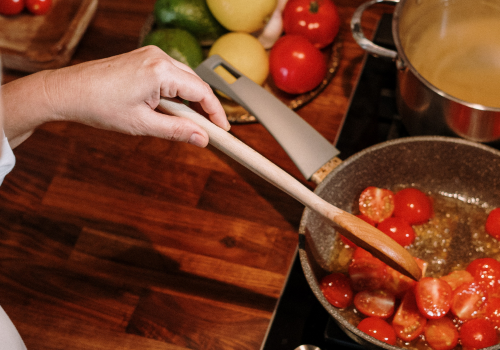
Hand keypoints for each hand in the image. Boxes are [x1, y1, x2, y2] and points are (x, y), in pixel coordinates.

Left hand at [2, 46, 228, 147]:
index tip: (223, 129)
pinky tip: (172, 109)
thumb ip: (177, 131)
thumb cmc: (98, 106)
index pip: (202, 92)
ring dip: (190, 101)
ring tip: (189, 124)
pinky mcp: (143, 57)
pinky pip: (170, 74)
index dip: (216, 112)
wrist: (67, 91)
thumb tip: (202, 139)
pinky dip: (176, 93)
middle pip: (195, 84)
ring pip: (183, 79)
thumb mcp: (142, 124)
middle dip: (204, 108)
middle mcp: (159, 56)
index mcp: (160, 70)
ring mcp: (150, 54)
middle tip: (209, 131)